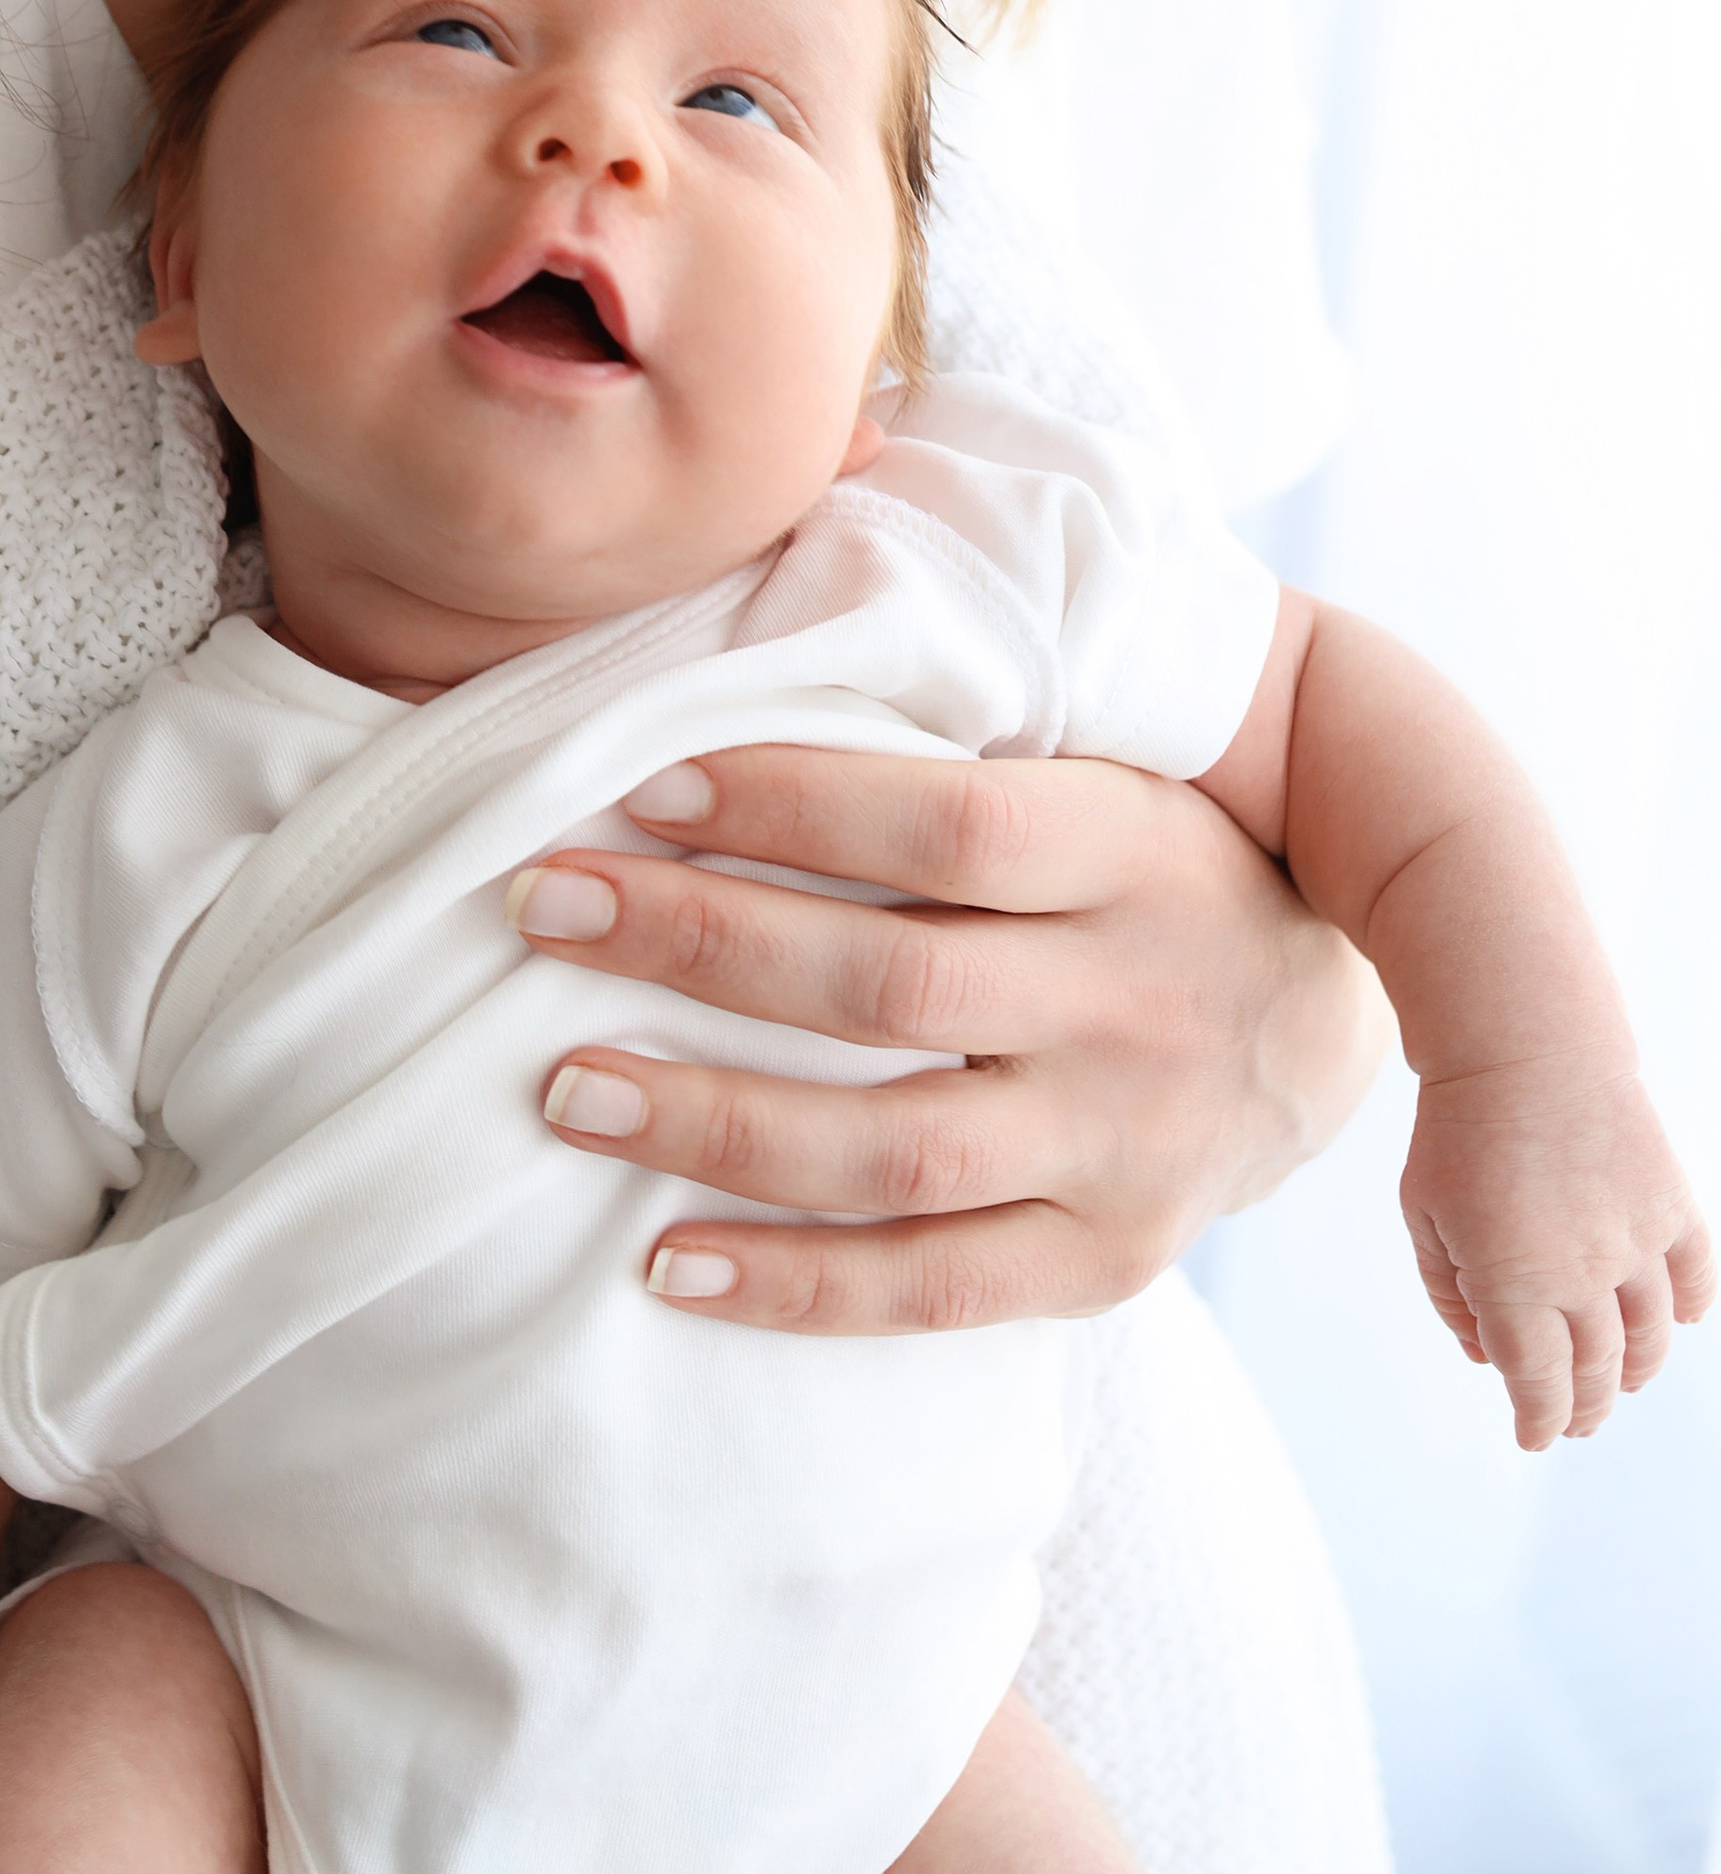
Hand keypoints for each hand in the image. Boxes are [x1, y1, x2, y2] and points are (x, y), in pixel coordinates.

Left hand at [517, 744, 1391, 1330]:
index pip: (947, 820)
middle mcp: (1140, 1001)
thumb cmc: (1149, 858)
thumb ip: (958, 715)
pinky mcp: (1107, 1261)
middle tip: (544, 907)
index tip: (639, 786)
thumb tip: (765, 584)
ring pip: (894, 1149)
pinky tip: (661, 1261)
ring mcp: (1128, 1146)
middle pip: (891, 981)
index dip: (788, 800)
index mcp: (1135, 849)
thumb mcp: (1103, 759)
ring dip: (710, 1124)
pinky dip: (793, 1287)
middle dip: (697, 943)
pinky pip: (931, 1289)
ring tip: (564, 1089)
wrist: (1328, 1030)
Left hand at [1400, 1049, 1714, 1446]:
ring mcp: (1635, 1243)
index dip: (1539, 1420)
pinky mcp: (1672, 1207)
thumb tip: (1485, 1354)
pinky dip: (1688, 1311)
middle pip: (1595, 1372)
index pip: (1538, 1384)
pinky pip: (1694, 1280)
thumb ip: (1451, 1292)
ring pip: (1650, 1339)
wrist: (1524, 1047)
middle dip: (1582, 1407)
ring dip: (1635, 1371)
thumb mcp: (1424, 1213)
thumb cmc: (1459, 1132)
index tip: (1535, 1436)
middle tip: (1574, 1421)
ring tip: (1619, 1382)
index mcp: (1512, 1283)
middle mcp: (1583, 1275)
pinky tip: (1676, 1322)